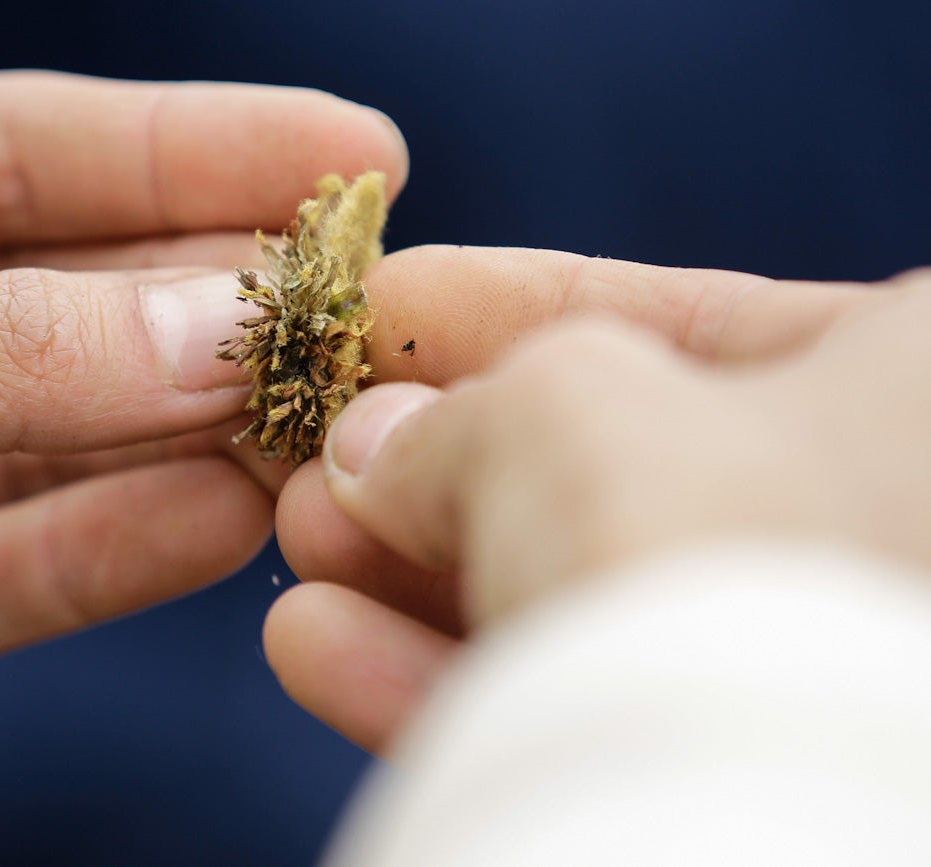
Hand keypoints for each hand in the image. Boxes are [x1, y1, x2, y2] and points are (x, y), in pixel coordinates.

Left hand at [0, 71, 407, 800]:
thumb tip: (208, 335)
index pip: (10, 149)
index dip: (190, 148)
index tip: (344, 154)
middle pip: (46, 297)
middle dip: (206, 304)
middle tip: (359, 308)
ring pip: (33, 447)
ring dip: (178, 441)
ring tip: (315, 427)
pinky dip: (103, 554)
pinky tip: (222, 524)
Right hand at [265, 245, 910, 751]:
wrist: (750, 823)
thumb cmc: (701, 538)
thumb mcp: (556, 405)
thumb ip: (458, 411)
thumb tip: (373, 453)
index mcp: (913, 393)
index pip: (688, 322)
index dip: (508, 306)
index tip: (384, 305)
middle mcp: (889, 529)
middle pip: (616, 475)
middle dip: (438, 464)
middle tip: (324, 454)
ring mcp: (811, 670)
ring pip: (583, 605)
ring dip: (415, 578)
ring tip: (299, 549)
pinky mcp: (733, 785)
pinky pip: (577, 714)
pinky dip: (439, 682)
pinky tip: (318, 649)